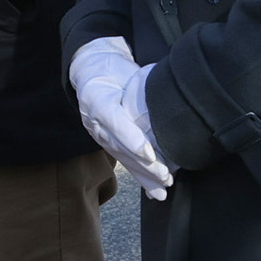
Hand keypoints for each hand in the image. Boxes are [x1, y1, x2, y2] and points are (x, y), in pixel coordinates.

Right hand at [70, 35, 173, 198]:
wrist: (92, 71)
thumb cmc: (112, 68)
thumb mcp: (124, 70)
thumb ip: (141, 86)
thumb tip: (168, 102)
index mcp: (95, 95)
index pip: (112, 118)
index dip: (130, 138)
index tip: (148, 153)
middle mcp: (93, 118)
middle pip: (118, 144)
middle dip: (143, 164)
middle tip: (164, 176)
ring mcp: (98, 132)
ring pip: (122, 156)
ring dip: (143, 175)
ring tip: (162, 188)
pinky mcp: (107, 141)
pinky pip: (124, 160)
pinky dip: (140, 176)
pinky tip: (153, 192)